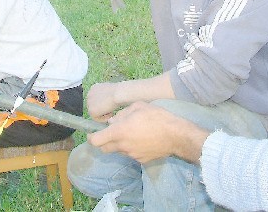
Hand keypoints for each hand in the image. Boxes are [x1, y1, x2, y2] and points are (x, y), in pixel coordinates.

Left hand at [86, 82, 119, 121]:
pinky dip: (104, 118)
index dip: (103, 105)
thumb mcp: (110, 91)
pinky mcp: (91, 110)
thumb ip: (105, 96)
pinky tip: (111, 114)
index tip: (110, 106)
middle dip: (102, 110)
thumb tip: (105, 103)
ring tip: (111, 112)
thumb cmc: (119, 92)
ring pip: (94, 113)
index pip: (95, 100)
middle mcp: (89, 94)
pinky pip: (96, 118)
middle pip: (94, 106)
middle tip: (111, 111)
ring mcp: (89, 102)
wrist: (119, 93)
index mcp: (94, 88)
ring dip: (103, 114)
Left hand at [87, 101, 209, 163]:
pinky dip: (132, 147)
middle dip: (103, 141)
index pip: (96, 140)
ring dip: (119, 143)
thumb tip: (113, 121)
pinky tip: (143, 139)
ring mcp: (132, 155)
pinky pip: (131, 154)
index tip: (92, 132)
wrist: (176, 135)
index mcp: (119, 132)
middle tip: (111, 132)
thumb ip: (122, 114)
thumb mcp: (138, 106)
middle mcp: (123, 146)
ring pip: (118, 150)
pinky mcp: (141, 160)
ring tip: (132, 133)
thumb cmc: (157, 117)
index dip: (91, 137)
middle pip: (104, 148)